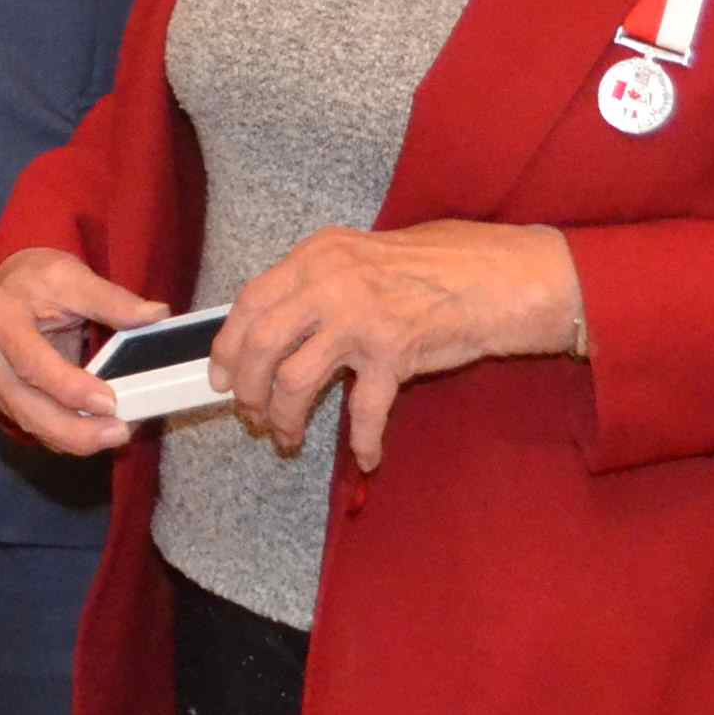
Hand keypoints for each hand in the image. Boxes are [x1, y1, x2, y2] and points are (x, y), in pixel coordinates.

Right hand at [0, 247, 159, 459]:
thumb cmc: (41, 279)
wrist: (15, 285)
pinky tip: (98, 432)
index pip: (32, 363)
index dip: (70, 388)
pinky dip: (68, 435)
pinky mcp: (5, 399)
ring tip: (116, 434)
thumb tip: (154, 315)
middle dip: (74, 429)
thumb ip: (112, 300)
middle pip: (27, 406)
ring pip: (31, 424)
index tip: (110, 401)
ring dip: (74, 438)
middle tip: (119, 432)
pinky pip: (36, 425)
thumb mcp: (73, 277)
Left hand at [211, 221, 584, 470]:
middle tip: (250, 414)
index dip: (228, 345)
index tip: (220, 375)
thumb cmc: (427, 268)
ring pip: (296, 381)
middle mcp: (330, 284)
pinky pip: (365, 411)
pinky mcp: (394, 354)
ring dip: (286, 418)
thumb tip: (266, 329)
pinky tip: (367, 457)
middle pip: (263, 345)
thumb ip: (313, 285)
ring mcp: (362, 319)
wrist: (493, 277)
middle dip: (248, 389)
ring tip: (287, 437)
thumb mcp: (356, 258)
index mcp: (316, 257)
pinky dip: (363, 440)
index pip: (250, 302)